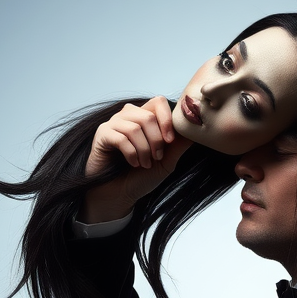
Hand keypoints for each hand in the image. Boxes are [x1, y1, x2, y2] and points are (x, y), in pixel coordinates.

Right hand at [82, 97, 192, 222]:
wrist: (120, 195)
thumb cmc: (141, 178)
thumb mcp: (166, 162)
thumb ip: (178, 145)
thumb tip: (194, 130)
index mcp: (144, 117)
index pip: (158, 102)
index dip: (167, 120)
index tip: (170, 141)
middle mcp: (128, 116)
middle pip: (148, 116)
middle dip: (156, 140)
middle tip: (156, 158)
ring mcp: (113, 124)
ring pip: (135, 127)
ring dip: (144, 150)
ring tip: (145, 164)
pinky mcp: (102, 135)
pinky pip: (120, 138)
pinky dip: (131, 154)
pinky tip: (133, 164)